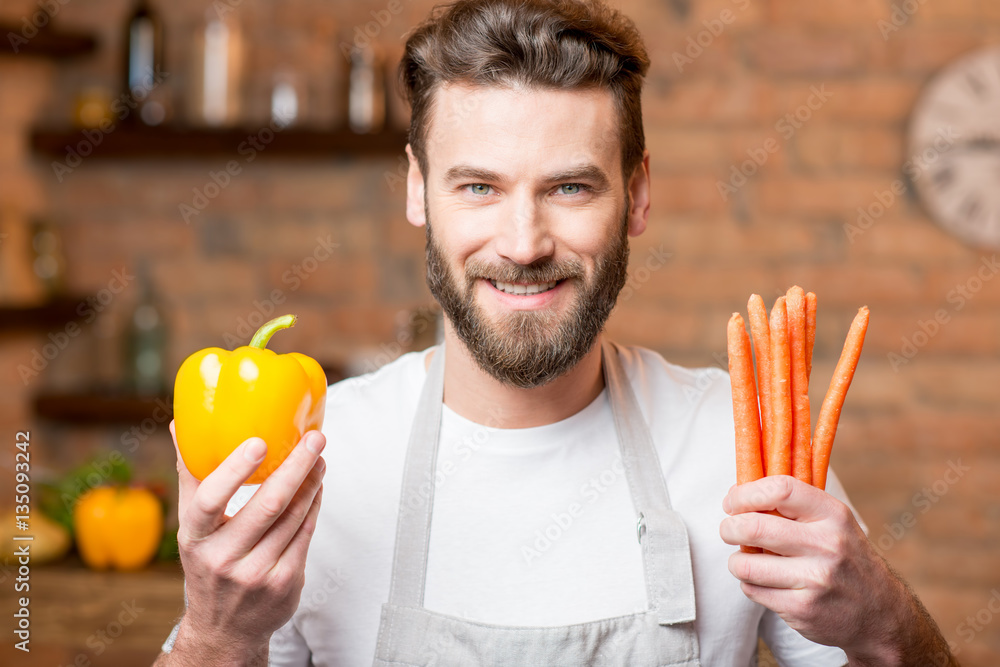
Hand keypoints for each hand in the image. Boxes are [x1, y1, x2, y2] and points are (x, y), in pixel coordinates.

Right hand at [167, 420, 325, 664]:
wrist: (223, 630)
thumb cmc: (208, 562)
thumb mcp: (191, 527)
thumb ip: (190, 476)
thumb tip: (179, 424)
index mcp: (195, 538)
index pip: (210, 499)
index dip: (235, 469)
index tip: (259, 441)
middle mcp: (223, 558)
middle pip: (268, 504)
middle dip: (297, 466)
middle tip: (314, 438)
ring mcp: (256, 574)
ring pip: (293, 517)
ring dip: (311, 482)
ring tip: (319, 457)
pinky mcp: (284, 583)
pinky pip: (305, 534)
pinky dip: (314, 505)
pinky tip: (317, 487)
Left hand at [719, 475, 955, 665]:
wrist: (880, 613)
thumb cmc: (844, 558)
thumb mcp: (833, 523)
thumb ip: (793, 505)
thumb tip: (738, 491)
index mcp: (832, 515)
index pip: (779, 490)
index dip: (746, 493)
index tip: (733, 502)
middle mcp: (826, 545)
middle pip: (753, 527)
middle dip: (729, 527)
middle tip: (728, 529)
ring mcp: (815, 579)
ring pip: (745, 564)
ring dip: (737, 561)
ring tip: (746, 560)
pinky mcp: (802, 609)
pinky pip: (752, 590)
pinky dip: (750, 584)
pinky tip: (766, 581)